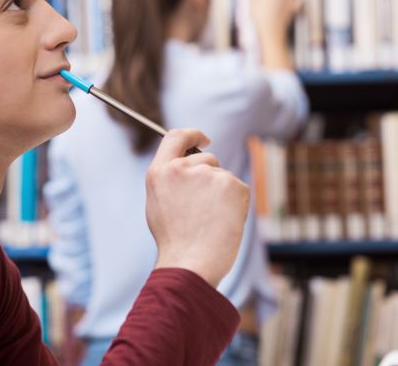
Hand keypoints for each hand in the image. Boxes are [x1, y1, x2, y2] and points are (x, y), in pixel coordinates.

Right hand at [145, 129, 249, 287]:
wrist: (192, 263)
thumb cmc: (175, 241)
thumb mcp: (158, 203)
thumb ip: (170, 179)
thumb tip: (188, 165)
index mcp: (160, 172)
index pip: (175, 137)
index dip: (192, 134)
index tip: (205, 138)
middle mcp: (183, 168)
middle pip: (206, 158)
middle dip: (210, 176)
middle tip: (205, 208)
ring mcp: (209, 175)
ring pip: (223, 177)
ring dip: (222, 193)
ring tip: (211, 220)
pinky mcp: (232, 186)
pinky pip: (239, 189)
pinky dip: (236, 204)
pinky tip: (224, 221)